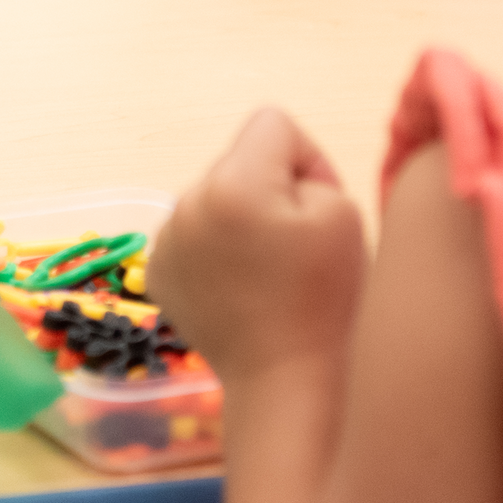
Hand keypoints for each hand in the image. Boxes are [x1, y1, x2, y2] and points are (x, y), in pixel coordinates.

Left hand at [148, 109, 368, 388]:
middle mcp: (188, 202)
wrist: (287, 380)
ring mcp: (166, 239)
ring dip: (239, 221)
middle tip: (293, 248)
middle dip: (269, 190)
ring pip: (215, 198)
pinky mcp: (158, 271)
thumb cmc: (326, 299)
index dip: (306, 160)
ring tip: (266, 274)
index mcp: (235, 183)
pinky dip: (216, 252)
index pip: (273, 123)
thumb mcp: (343, 211)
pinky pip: (193, 234)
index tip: (314, 210)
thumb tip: (277, 174)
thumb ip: (308, 168)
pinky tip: (239, 290)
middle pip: (240, 162)